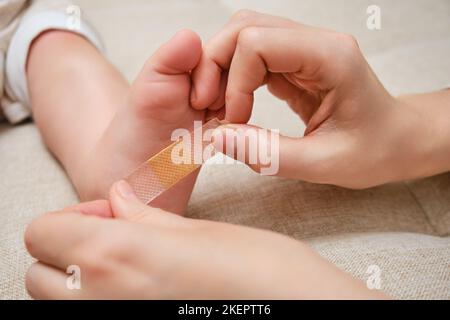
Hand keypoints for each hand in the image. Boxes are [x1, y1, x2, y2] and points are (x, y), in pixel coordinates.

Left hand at [24, 181, 384, 298]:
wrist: (300, 309)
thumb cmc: (259, 269)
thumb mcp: (197, 231)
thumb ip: (145, 218)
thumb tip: (117, 200)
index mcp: (117, 256)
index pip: (43, 233)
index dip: (71, 218)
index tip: (106, 213)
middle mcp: (102, 298)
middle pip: (38, 272)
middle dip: (67, 248)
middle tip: (114, 235)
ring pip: (58, 299)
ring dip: (76, 276)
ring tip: (125, 261)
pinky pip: (91, 312)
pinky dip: (98, 295)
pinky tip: (140, 283)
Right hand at [191, 10, 449, 187]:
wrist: (396, 141)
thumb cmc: (373, 151)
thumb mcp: (323, 165)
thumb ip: (269, 153)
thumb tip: (220, 137)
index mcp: (330, 58)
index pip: (259, 43)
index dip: (234, 81)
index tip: (234, 120)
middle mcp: (316, 43)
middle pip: (245, 27)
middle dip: (215, 65)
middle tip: (209, 107)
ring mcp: (304, 49)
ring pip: (243, 36)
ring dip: (220, 69)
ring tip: (218, 107)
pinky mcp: (295, 62)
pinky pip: (252, 56)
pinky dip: (233, 78)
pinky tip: (233, 105)